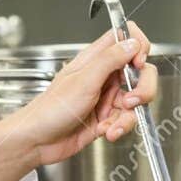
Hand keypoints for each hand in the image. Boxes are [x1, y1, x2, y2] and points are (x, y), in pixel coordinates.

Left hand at [0, 26, 159, 180]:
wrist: (38, 141)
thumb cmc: (51, 109)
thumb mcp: (84, 80)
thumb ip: (110, 59)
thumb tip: (133, 43)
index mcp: (96, 59)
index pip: (126, 39)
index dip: (138, 48)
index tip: (138, 62)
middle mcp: (104, 76)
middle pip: (141, 72)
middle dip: (143, 88)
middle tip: (132, 100)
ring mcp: (107, 98)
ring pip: (137, 101)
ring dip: (128, 116)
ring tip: (112, 124)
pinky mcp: (108, 118)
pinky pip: (127, 120)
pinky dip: (120, 128)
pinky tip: (105, 131)